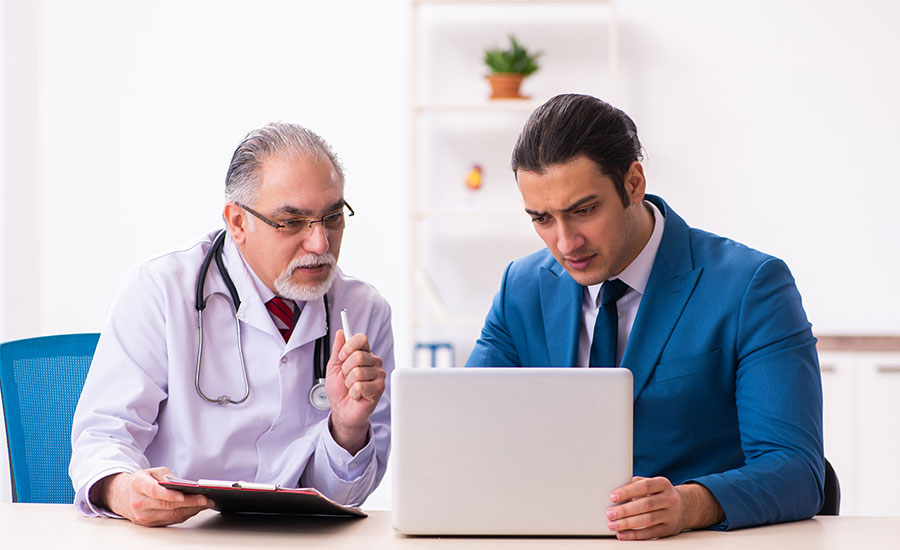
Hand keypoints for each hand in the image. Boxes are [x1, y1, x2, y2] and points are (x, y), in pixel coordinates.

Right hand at [91, 467, 212, 526]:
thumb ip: (167, 476)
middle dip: (189, 503)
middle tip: (205, 499)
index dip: (169, 495)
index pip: (154, 491)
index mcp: (138, 485)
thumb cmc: (141, 481)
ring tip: (205, 504)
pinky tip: (195, 509)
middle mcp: (139, 502)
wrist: (122, 495)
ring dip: (191, 510)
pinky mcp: (148, 524)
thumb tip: (185, 485)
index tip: (183, 495)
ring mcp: (143, 516)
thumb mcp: (152, 471)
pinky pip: (170, 521)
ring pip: (170, 515)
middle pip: (167, 505)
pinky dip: (184, 515)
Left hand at [325, 329, 385, 454]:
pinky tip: (356, 395)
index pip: (361, 339)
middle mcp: (373, 362)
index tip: (341, 356)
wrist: (342, 410)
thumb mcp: (333, 368)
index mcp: (363, 353)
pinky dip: (353, 392)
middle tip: (346, 378)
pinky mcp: (379, 388)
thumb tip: (341, 332)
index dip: (349, 346)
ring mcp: (378, 374)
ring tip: (351, 388)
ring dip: (348, 383)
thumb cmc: (339, 390)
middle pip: (359, 356)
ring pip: (358, 372)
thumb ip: (337, 350)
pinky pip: (360, 386)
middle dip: (346, 369)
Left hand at [605, 476, 724, 539]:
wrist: (683, 507)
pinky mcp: (669, 529)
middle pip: (646, 504)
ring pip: (648, 520)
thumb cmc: (658, 494)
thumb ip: (635, 485)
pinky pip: (650, 533)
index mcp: (663, 484)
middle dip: (625, 510)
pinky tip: (622, 534)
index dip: (628, 491)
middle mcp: (669, 499)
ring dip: (627, 524)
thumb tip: (614, 491)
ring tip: (612, 525)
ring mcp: (671, 515)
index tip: (612, 497)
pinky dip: (635, 535)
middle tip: (609, 513)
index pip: (644, 486)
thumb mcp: (651, 485)